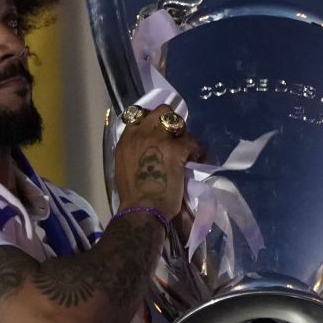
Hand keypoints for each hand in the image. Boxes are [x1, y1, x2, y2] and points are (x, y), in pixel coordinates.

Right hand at [111, 104, 204, 218]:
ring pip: (178, 122)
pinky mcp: (176, 149)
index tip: (160, 132)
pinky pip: (192, 143)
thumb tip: (148, 150)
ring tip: (187, 151)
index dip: (153, 122)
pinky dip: (197, 152)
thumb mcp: (126, 166)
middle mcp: (140, 133)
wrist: (141, 209)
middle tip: (175, 139)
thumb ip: (135, 152)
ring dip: (184, 135)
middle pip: (161, 112)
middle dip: (171, 123)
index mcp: (126, 139)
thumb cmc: (132, 196)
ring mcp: (159, 139)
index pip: (139, 116)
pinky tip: (197, 162)